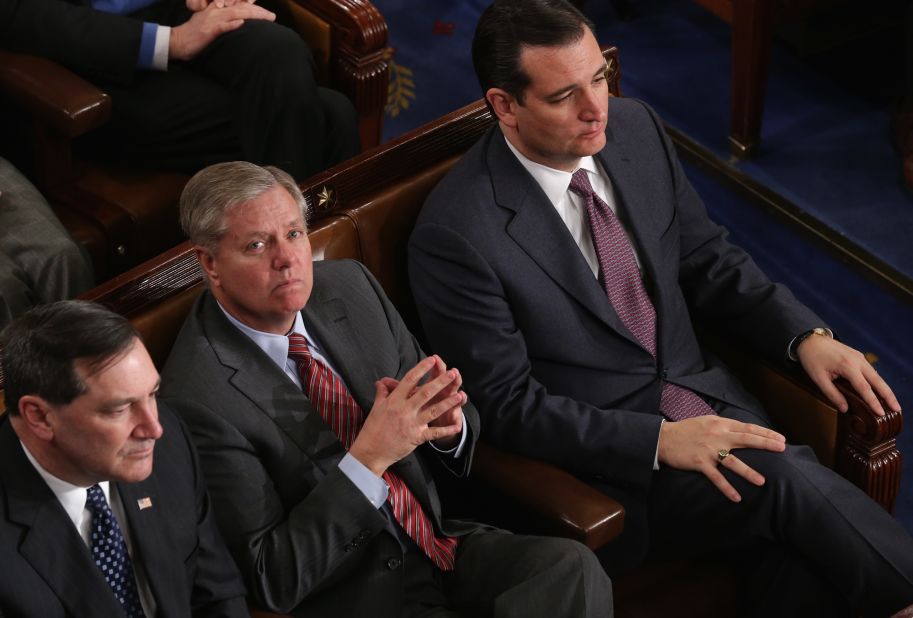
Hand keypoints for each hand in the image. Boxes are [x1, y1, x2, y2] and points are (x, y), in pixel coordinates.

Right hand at [170, 1, 274, 61]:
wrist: (177, 42)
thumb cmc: (194, 36)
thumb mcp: (209, 23)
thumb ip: (223, 20)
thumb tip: (240, 20)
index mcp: (216, 10)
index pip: (237, 5)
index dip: (251, 4)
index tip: (265, 7)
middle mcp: (215, 12)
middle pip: (240, 8)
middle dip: (258, 11)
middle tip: (272, 16)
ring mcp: (212, 21)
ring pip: (235, 14)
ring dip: (252, 15)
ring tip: (265, 17)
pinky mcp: (208, 31)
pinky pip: (222, 26)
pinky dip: (232, 24)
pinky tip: (242, 23)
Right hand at [376, 356, 464, 449]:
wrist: (371, 451)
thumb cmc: (372, 428)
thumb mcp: (376, 407)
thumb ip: (382, 393)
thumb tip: (382, 381)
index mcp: (394, 400)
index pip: (410, 379)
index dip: (421, 368)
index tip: (431, 359)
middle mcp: (404, 410)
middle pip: (426, 393)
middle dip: (440, 382)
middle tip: (452, 373)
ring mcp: (412, 424)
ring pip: (433, 411)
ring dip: (448, 403)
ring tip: (460, 395)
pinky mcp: (416, 438)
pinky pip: (434, 433)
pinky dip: (446, 430)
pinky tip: (457, 425)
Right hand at [657, 416, 785, 502]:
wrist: (664, 438)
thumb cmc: (686, 430)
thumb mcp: (707, 421)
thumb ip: (724, 426)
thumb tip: (742, 431)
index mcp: (720, 424)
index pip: (747, 428)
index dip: (765, 433)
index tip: (780, 438)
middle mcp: (717, 436)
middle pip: (746, 439)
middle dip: (765, 444)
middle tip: (782, 449)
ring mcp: (709, 450)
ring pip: (733, 462)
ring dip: (748, 472)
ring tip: (762, 481)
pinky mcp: (700, 463)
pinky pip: (716, 478)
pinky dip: (726, 488)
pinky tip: (737, 498)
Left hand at [796, 334, 899, 415]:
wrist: (810, 339)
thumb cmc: (812, 358)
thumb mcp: (818, 378)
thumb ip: (832, 394)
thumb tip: (845, 408)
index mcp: (848, 366)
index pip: (864, 388)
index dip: (873, 401)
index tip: (881, 413)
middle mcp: (858, 361)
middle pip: (878, 381)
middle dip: (888, 396)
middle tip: (896, 408)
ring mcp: (860, 357)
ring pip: (876, 376)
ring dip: (884, 389)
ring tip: (891, 403)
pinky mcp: (858, 356)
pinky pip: (871, 371)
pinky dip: (877, 382)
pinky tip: (880, 391)